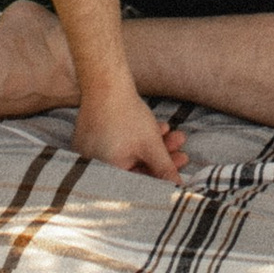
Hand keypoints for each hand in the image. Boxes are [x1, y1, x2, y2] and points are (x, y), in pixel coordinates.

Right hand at [70, 81, 187, 184]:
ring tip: (177, 136)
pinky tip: (159, 128)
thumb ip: (164, 170)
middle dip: (162, 160)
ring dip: (155, 147)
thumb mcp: (151, 146)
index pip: (137, 184)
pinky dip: (138, 140)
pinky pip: (118, 145)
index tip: (178, 176)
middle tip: (183, 154)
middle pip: (135, 169)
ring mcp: (90, 152)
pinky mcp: (91, 138)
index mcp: (104, 176)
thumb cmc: (126, 116)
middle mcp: (93, 168)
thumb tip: (178, 189)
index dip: (161, 180)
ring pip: (130, 155)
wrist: (105, 82)